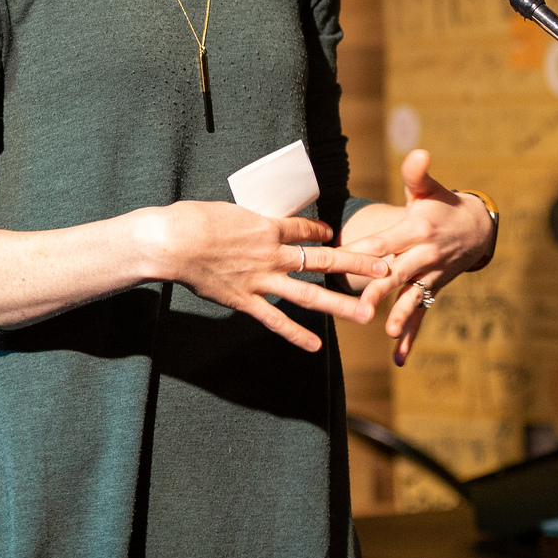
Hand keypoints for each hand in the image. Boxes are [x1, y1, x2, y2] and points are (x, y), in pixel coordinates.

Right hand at [136, 201, 388, 351]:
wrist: (173, 242)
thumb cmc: (194, 219)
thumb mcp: (228, 211)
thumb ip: (248, 222)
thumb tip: (253, 223)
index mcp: (268, 226)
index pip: (307, 229)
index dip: (322, 231)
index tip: (332, 233)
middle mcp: (273, 254)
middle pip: (323, 259)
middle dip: (355, 264)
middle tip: (385, 269)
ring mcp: (261, 279)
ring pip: (309, 294)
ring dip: (340, 305)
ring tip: (366, 314)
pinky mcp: (245, 300)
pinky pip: (276, 320)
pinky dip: (296, 333)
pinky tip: (316, 345)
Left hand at [342, 149, 495, 365]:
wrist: (477, 228)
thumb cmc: (442, 204)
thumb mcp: (429, 188)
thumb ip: (417, 173)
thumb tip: (419, 152)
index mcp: (417, 229)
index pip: (387, 240)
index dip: (365, 250)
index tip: (341, 257)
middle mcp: (425, 254)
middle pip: (398, 272)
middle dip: (380, 288)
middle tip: (362, 305)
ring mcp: (430, 275)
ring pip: (413, 297)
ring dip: (401, 315)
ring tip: (388, 332)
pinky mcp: (433, 289)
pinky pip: (423, 316)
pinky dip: (412, 336)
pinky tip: (399, 358)